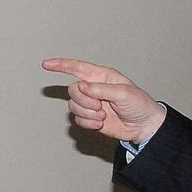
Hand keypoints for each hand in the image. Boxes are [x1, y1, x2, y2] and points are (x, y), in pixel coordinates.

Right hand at [43, 58, 166, 144]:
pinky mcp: (90, 118)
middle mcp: (94, 88)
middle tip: (99, 107)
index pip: (77, 67)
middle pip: (73, 90)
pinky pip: (78, 120)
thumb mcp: (124, 93)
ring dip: (87, 114)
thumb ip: (102, 89)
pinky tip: (100, 125)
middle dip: (84, 101)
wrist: (144, 126)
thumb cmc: (140, 105)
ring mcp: (91, 104)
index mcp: (102, 76)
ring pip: (73, 106)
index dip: (61, 65)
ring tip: (102, 117)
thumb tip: (82, 87)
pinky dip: (87, 123)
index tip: (46, 64)